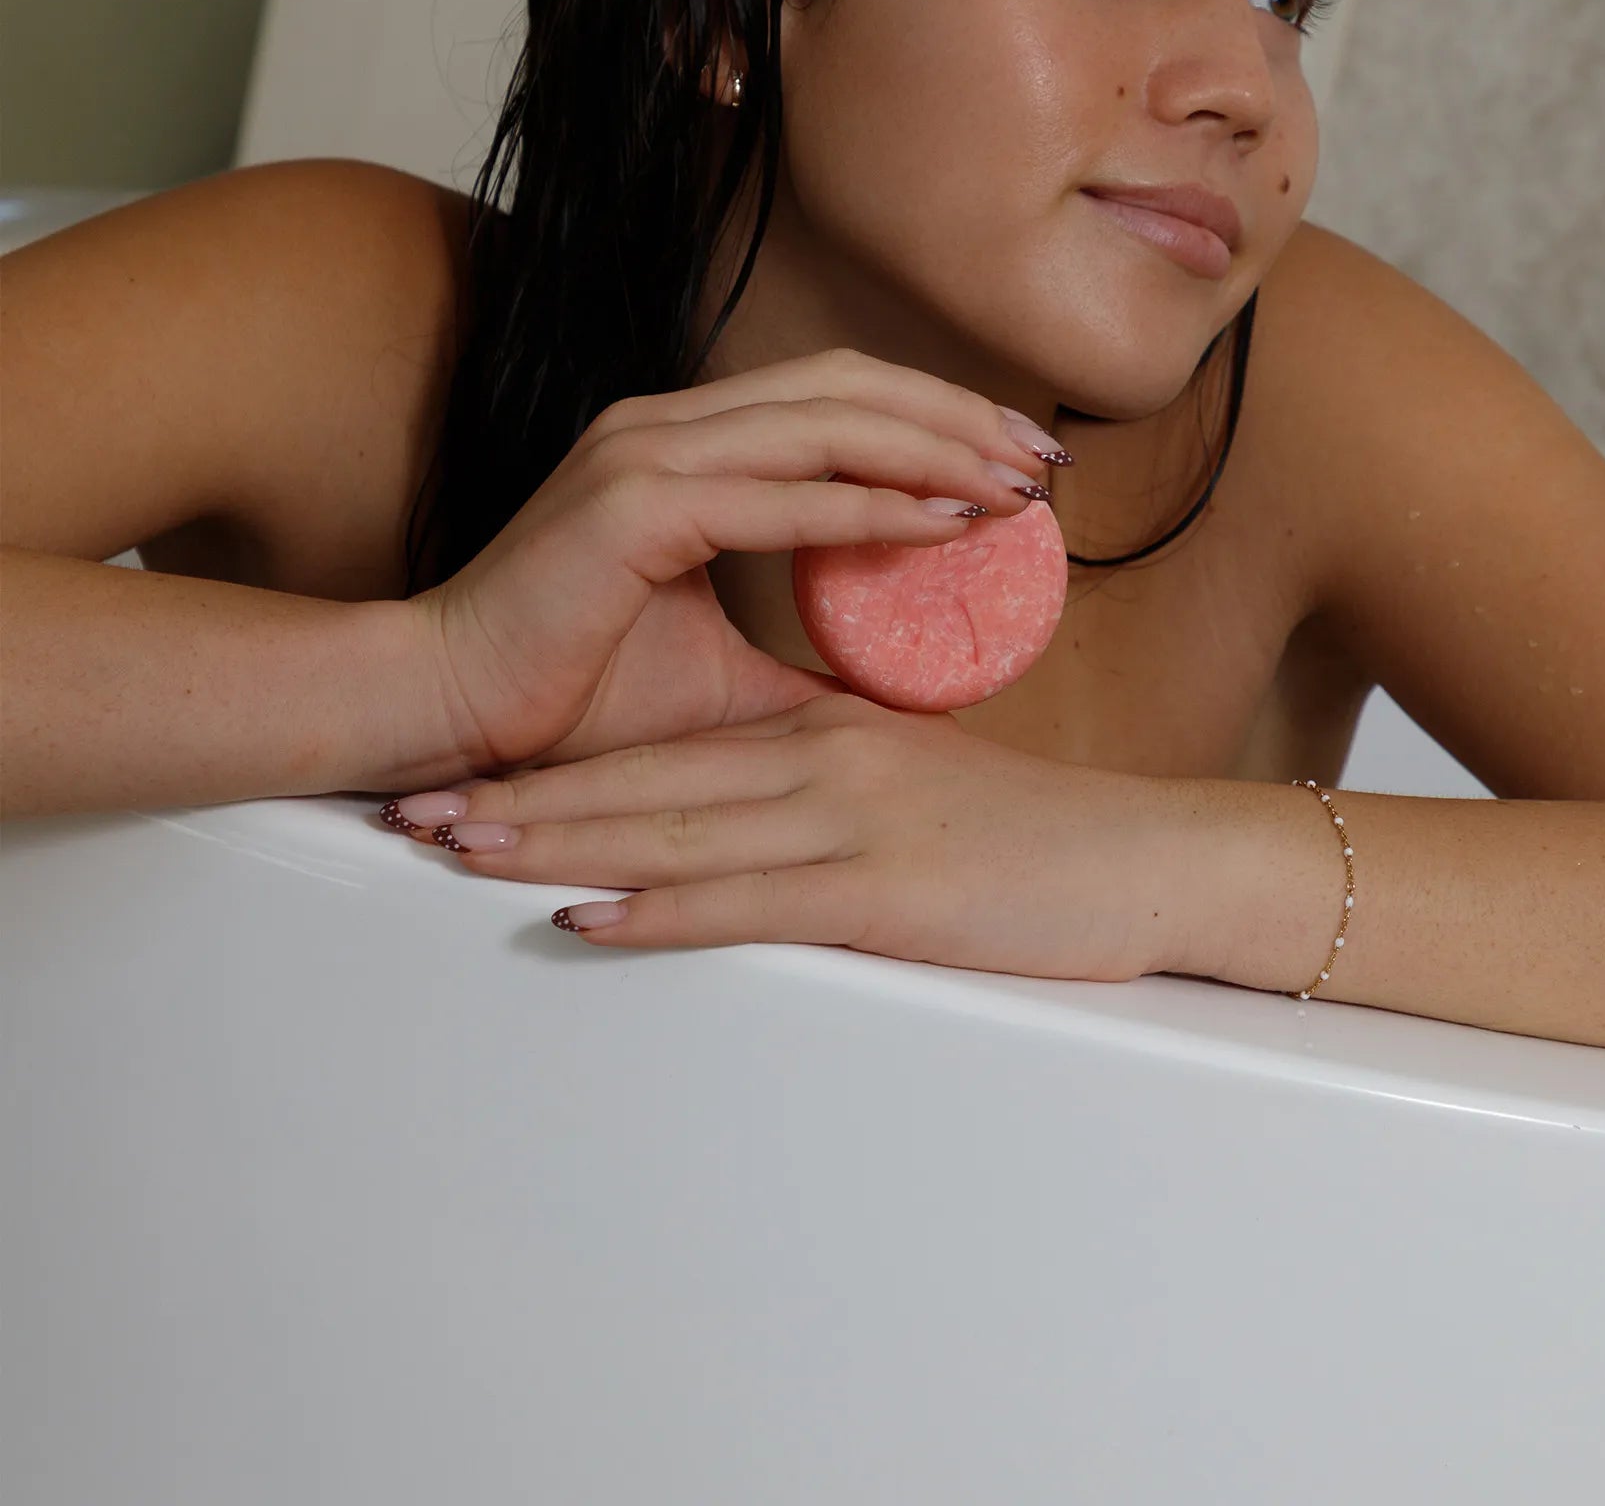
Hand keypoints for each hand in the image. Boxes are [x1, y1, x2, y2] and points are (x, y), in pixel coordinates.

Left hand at [388, 692, 1184, 982]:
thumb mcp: (918, 786)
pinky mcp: (883, 885)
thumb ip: (830, 786)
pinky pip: (747, 899)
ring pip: (674, 828)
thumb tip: (751, 816)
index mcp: (828, 728)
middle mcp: (824, 757)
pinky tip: (585, 919)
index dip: (562, 762)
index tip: (472, 777)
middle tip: (416, 811)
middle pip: (645, 778)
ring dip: (556, 840)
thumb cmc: (1036, 836)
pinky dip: (657, 909)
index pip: (668, 746)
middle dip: (522, 797)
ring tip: (456, 850)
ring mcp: (851, 817)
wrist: (1147, 859)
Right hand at [403, 349, 1062, 777]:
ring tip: (1018, 485)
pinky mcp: (632, 505)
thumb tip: (902, 705)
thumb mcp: (723, 681)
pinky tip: (947, 523)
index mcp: (688, 446)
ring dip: (935, 449)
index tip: (1020, 458)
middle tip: (1047, 459)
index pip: (837, 398)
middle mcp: (668, 427)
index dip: (935, 415)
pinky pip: (783, 497)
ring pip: (826, 422)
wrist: (443, 711)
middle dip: (958, 415)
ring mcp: (646, 453)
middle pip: (849, 386)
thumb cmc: (565, 696)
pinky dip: (873, 506)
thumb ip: (809, 674)